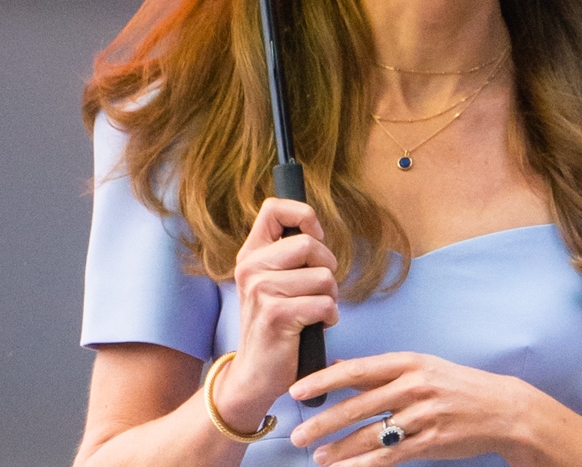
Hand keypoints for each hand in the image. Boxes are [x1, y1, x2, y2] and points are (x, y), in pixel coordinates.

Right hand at [213, 198, 339, 432]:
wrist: (255, 374)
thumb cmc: (275, 325)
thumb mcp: (272, 282)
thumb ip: (286, 255)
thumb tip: (315, 230)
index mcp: (251, 254)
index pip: (274, 208)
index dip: (304, 216)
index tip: (314, 239)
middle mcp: (251, 268)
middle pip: (309, 244)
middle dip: (327, 268)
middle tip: (319, 289)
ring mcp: (261, 291)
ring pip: (324, 277)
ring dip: (331, 298)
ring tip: (316, 311)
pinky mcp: (276, 315)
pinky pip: (324, 304)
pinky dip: (330, 317)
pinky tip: (316, 327)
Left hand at [286, 352, 539, 465]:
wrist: (503, 409)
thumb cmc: (456, 386)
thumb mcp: (420, 367)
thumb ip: (379, 372)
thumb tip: (336, 369)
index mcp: (408, 362)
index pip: (358, 370)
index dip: (324, 380)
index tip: (297, 389)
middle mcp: (414, 386)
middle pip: (359, 406)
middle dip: (324, 422)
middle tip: (299, 434)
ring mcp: (424, 415)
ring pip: (373, 435)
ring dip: (342, 449)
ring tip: (319, 457)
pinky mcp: (432, 441)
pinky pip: (391, 456)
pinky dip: (366, 466)